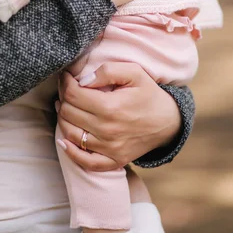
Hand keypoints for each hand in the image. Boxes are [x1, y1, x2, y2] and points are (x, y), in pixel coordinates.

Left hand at [56, 63, 181, 170]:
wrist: (168, 122)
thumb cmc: (149, 94)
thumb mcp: (134, 73)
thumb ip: (108, 71)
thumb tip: (83, 80)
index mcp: (111, 107)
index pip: (73, 95)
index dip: (65, 83)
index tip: (66, 76)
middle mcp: (107, 130)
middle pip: (69, 113)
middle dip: (63, 98)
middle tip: (67, 90)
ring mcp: (110, 148)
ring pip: (71, 134)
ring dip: (63, 118)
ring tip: (65, 106)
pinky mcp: (113, 160)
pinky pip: (85, 161)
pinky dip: (71, 152)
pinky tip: (63, 140)